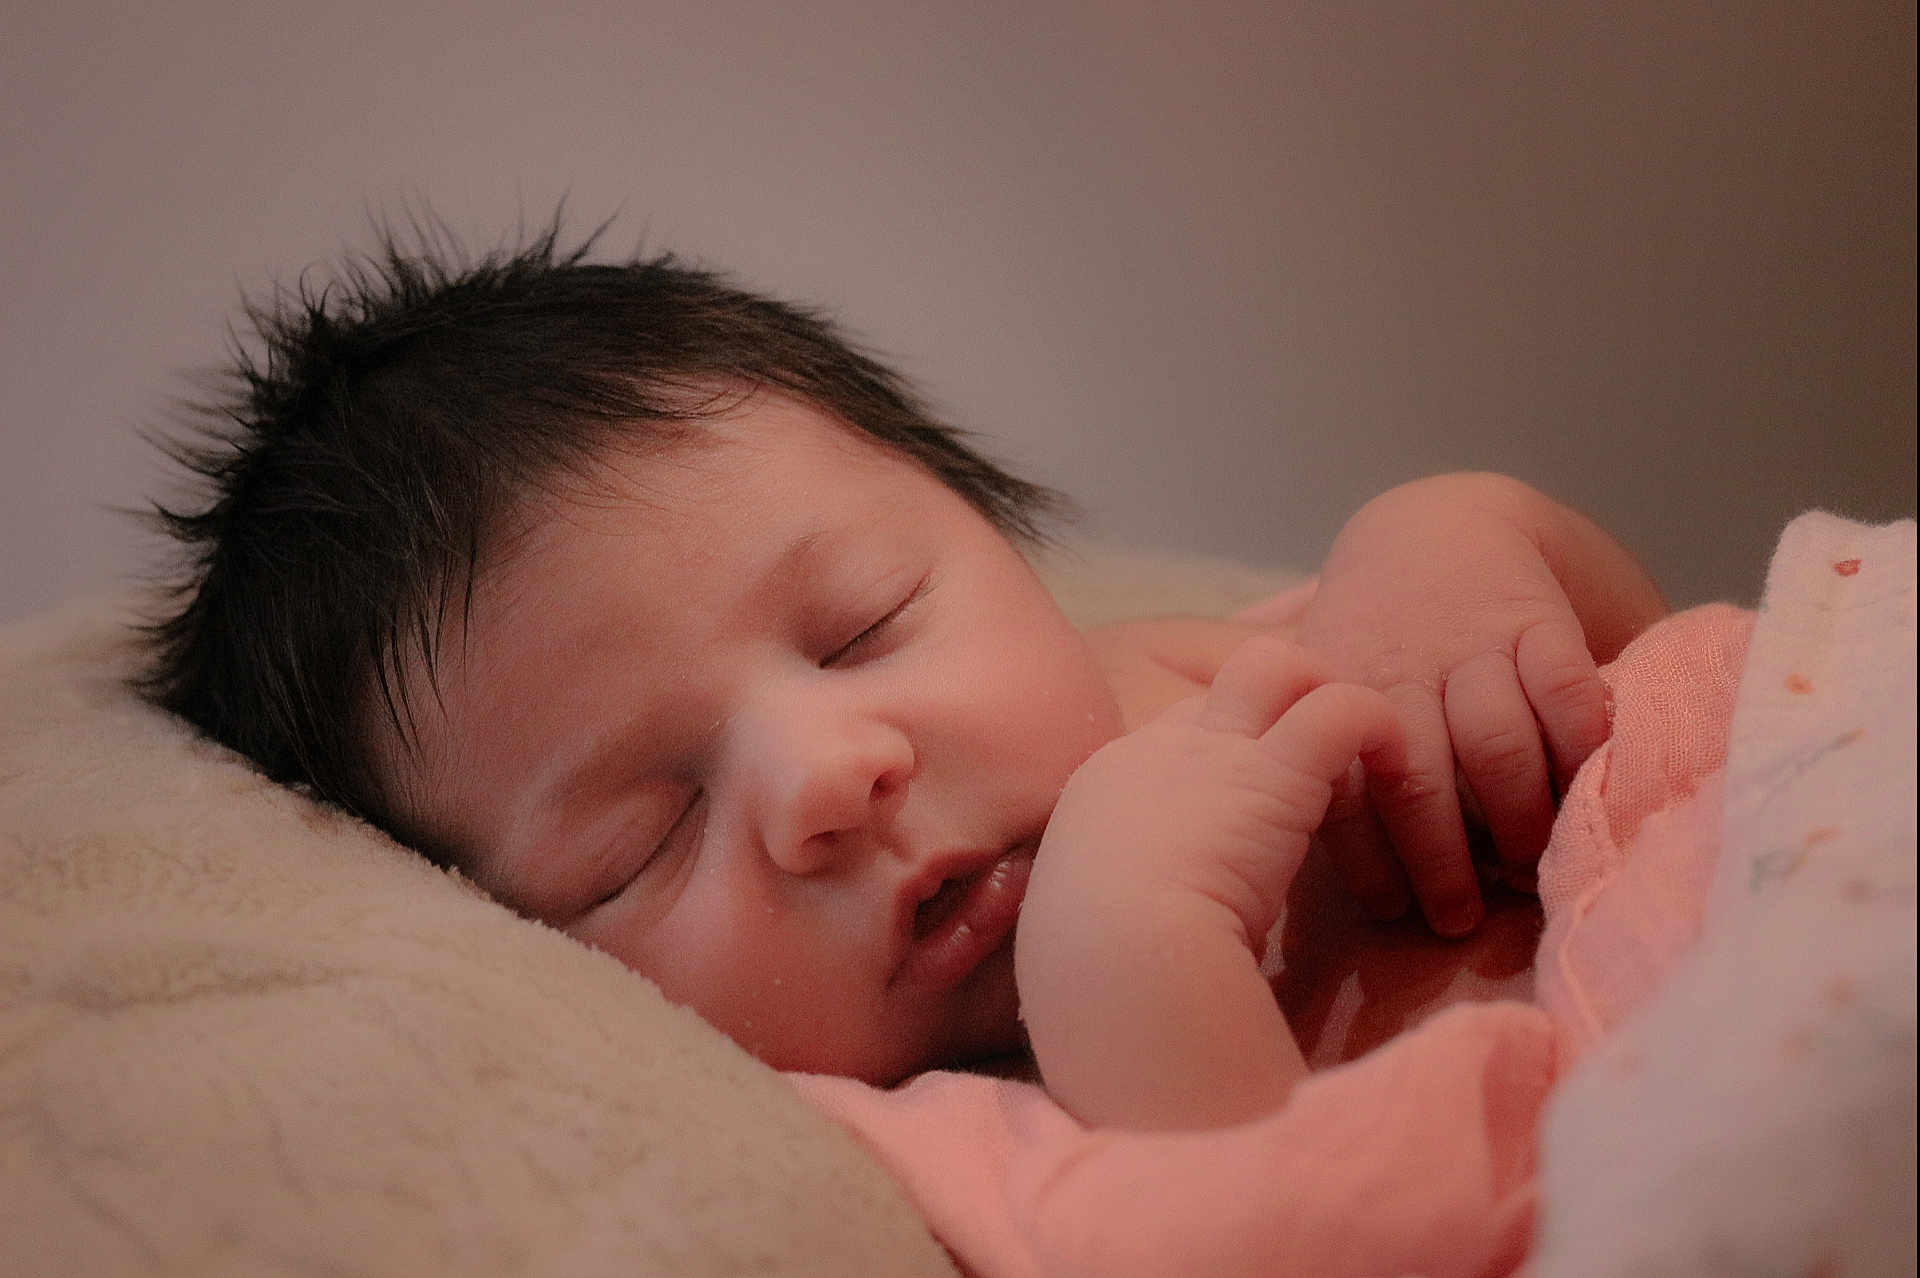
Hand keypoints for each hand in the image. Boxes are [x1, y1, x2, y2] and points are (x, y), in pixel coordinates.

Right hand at [1018, 635, 1405, 1126]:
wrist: (1112, 964)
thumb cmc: (1100, 979)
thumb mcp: (1095, 935)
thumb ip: (1128, 917)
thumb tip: (1149, 951)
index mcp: (1103, 794)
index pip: (1173, 736)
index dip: (1227, 749)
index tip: (1265, 799)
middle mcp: (1152, 753)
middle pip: (1218, 683)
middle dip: (1278, 701)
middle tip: (1326, 759)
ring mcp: (1211, 752)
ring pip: (1275, 663)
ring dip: (1326, 693)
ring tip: (1369, 752)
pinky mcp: (1274, 770)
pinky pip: (1343, 707)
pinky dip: (1381, 729)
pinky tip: (1400, 775)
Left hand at [1297, 474, 1665, 934]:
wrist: (1441, 527)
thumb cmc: (1377, 637)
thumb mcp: (1326, 677)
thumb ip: (1321, 753)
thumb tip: (1298, 858)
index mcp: (1337, 690)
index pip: (1343, 785)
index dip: (1368, 856)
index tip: (1390, 909)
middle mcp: (1401, 669)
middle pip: (1417, 779)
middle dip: (1438, 859)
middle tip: (1456, 916)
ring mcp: (1472, 644)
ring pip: (1494, 744)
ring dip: (1513, 816)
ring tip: (1524, 862)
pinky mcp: (1537, 620)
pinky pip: (1566, 691)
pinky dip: (1579, 747)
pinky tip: (1585, 790)